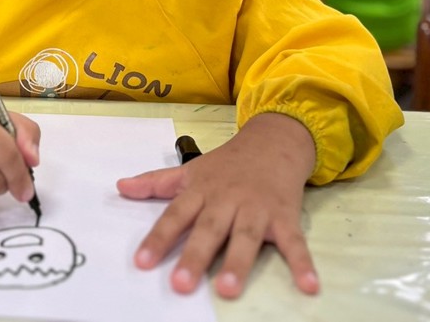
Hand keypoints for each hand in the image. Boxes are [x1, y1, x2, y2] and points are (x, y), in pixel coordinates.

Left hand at [117, 113, 317, 299]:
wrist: (273, 141)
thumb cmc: (228, 164)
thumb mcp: (190, 169)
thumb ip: (156, 182)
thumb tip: (120, 186)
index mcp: (202, 191)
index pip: (175, 215)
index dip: (158, 239)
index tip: (142, 263)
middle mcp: (227, 200)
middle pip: (209, 229)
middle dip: (195, 256)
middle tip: (180, 284)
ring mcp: (257, 208)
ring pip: (246, 236)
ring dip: (238, 262)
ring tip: (226, 290)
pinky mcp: (285, 217)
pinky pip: (294, 242)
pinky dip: (302, 263)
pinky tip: (309, 286)